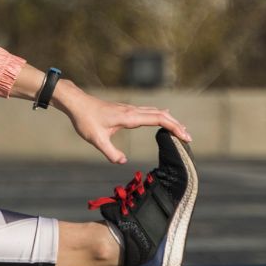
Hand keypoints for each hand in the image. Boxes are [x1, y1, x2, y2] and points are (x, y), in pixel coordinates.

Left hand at [60, 87, 191, 163]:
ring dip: (170, 119)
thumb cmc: (85, 119)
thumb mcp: (95, 139)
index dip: (174, 127)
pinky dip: (160, 115)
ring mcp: (129, 108)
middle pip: (161, 114)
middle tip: (189, 138)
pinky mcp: (125, 109)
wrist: (76, 103)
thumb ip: (109, 152)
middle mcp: (132, 110)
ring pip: (155, 111)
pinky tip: (164, 115)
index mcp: (128, 117)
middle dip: (176, 125)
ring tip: (181, 130)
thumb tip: (122, 161)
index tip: (185, 137)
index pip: (158, 119)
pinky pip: (148, 111)